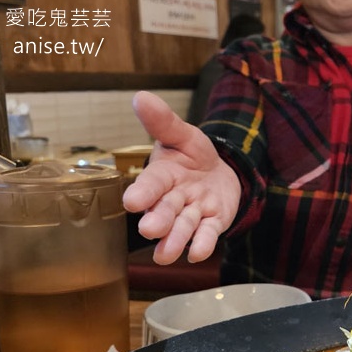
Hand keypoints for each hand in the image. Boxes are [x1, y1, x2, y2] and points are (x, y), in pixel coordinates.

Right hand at [122, 91, 241, 263]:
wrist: (219, 171)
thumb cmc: (193, 154)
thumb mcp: (183, 134)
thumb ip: (164, 121)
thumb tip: (141, 97)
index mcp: (162, 175)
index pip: (150, 184)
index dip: (142, 192)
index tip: (132, 201)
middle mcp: (173, 198)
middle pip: (164, 211)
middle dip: (157, 221)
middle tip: (149, 230)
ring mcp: (192, 213)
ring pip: (182, 228)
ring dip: (175, 240)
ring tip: (166, 254)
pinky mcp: (212, 223)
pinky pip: (206, 235)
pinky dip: (203, 244)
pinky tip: (198, 253)